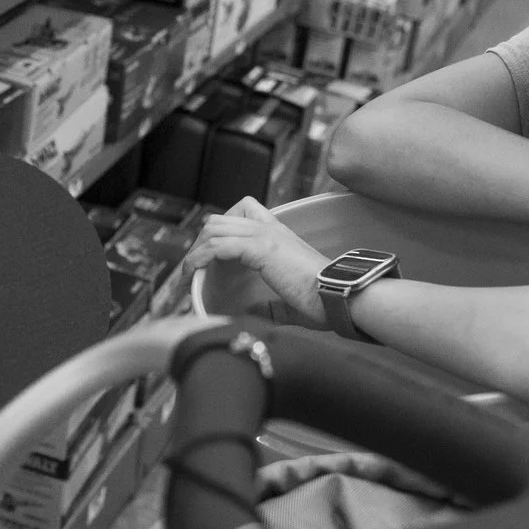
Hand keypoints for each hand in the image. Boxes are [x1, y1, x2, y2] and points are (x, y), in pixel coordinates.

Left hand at [182, 198, 329, 325]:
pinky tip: (192, 274)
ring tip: (186, 276)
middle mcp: (270, 228)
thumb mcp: (292, 302)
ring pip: (214, 229)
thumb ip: (272, 305)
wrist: (342, 296)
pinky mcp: (262, 248)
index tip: (205, 259)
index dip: (217, 233)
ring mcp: (266, 235)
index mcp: (278, 235)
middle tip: (191, 271)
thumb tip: (255, 314)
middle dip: (199, 244)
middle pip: (219, 220)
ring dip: (194, 252)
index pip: (239, 214)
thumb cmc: (325, 301)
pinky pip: (217, 246)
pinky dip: (198, 258)